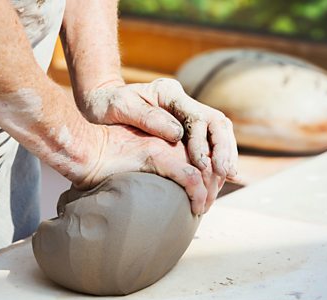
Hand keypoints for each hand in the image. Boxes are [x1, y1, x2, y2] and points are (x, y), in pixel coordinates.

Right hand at [76, 124, 224, 214]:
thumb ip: (151, 170)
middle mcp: (170, 139)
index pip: (200, 155)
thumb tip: (156, 191)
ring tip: (202, 210)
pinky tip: (196, 208)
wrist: (83, 150)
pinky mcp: (156, 156)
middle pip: (207, 161)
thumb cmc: (102, 160)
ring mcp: (164, 146)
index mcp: (166, 138)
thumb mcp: (133, 162)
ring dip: (208, 193)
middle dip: (213, 185)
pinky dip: (197, 195)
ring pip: (203, 170)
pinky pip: (190, 177)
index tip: (206, 195)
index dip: (209, 175)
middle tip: (207, 205)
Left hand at [83, 78, 237, 178]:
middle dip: (224, 148)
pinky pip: (207, 141)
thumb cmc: (106, 105)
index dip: (205, 143)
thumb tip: (178, 134)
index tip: (204, 166)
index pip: (198, 118)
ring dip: (225, 154)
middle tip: (227, 173)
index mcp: (169, 93)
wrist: (100, 104)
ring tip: (226, 177)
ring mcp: (184, 114)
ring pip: (217, 132)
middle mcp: (182, 102)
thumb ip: (147, 117)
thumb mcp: (120, 106)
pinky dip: (215, 157)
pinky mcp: (183, 128)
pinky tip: (217, 176)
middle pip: (216, 122)